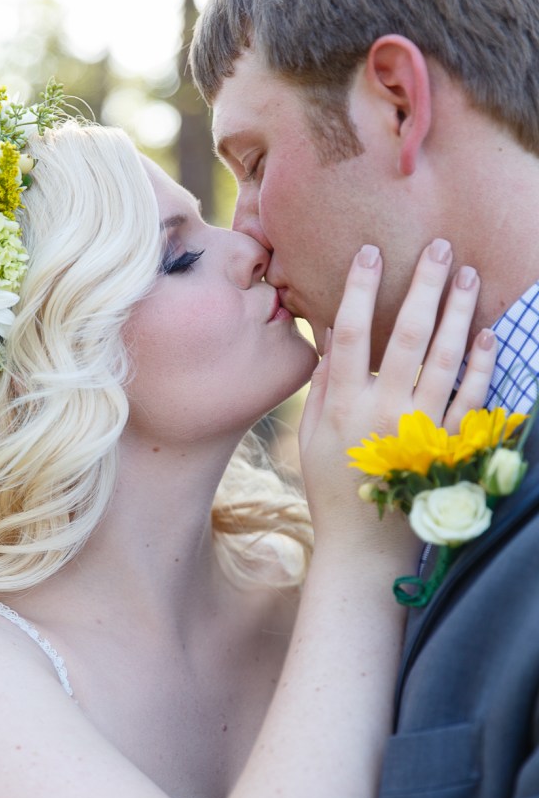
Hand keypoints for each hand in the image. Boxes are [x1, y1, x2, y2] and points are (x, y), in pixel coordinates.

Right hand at [299, 240, 495, 539]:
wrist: (362, 550)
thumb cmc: (331, 490)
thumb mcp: (310, 438)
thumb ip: (321, 385)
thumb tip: (332, 332)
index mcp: (341, 406)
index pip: (352, 333)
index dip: (361, 289)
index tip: (370, 252)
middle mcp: (381, 412)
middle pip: (408, 335)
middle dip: (425, 285)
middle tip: (442, 247)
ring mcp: (418, 431)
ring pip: (445, 360)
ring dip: (460, 313)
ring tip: (470, 276)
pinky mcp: (446, 450)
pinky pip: (470, 400)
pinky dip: (481, 366)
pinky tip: (488, 335)